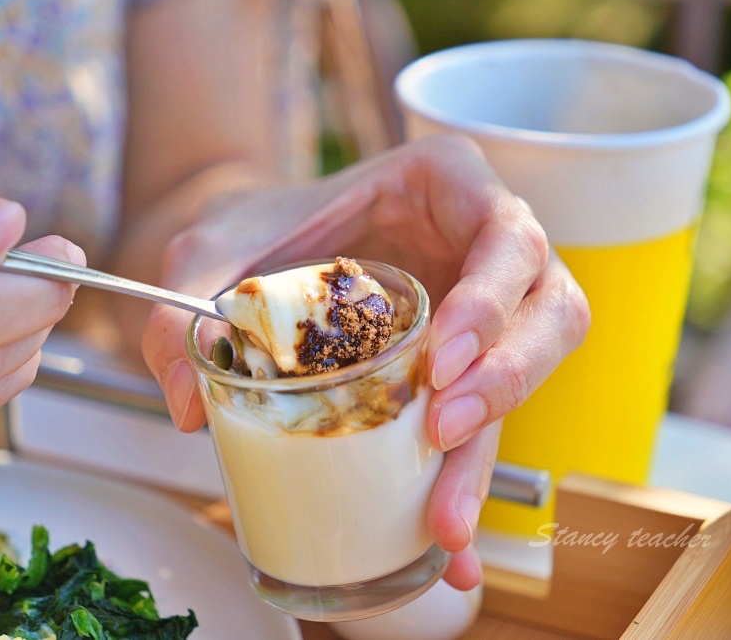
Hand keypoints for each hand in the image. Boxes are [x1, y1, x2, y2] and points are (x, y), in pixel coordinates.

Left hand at [142, 134, 589, 588]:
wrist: (258, 251)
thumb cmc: (256, 229)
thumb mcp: (212, 250)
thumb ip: (182, 305)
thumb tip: (192, 404)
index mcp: (449, 184)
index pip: (507, 235)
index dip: (490, 300)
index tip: (438, 362)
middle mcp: (486, 243)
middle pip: (548, 308)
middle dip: (507, 378)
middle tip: (442, 430)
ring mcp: (490, 305)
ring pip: (537, 369)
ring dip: (494, 442)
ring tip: (443, 515)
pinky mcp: (473, 363)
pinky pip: (491, 418)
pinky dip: (470, 481)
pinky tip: (449, 547)